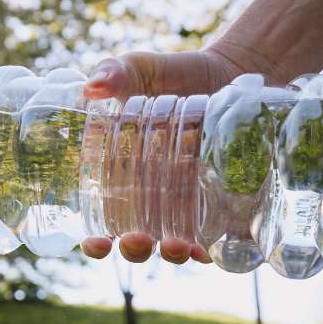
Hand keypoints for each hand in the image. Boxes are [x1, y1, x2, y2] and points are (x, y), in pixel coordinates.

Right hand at [78, 50, 250, 263]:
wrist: (229, 72)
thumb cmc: (172, 75)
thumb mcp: (139, 69)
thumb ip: (114, 73)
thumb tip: (93, 87)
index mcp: (117, 178)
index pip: (99, 221)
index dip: (93, 241)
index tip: (93, 243)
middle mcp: (148, 200)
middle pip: (133, 242)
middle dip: (133, 249)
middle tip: (135, 239)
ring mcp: (184, 205)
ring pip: (172, 245)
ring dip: (171, 253)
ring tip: (176, 246)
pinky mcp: (219, 202)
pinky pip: (212, 237)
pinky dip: (208, 249)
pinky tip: (206, 250)